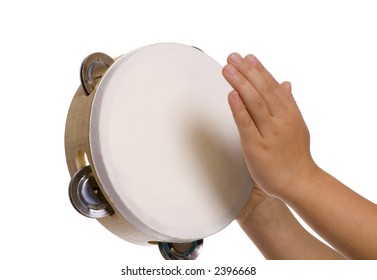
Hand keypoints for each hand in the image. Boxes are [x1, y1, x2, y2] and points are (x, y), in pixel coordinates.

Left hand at [222, 53, 316, 197]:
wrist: (300, 182)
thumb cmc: (295, 155)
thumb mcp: (297, 124)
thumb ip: (288, 103)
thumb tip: (285, 82)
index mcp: (290, 113)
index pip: (273, 86)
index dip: (259, 70)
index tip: (247, 57)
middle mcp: (281, 120)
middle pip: (262, 90)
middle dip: (246, 71)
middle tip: (232, 57)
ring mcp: (269, 133)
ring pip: (254, 103)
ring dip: (240, 83)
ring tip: (228, 69)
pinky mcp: (257, 147)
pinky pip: (246, 125)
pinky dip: (239, 109)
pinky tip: (231, 95)